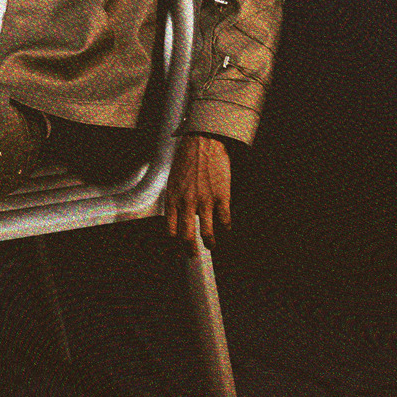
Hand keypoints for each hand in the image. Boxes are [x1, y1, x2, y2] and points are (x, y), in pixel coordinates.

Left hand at [165, 134, 230, 252]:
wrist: (202, 142)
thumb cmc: (186, 156)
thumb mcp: (173, 179)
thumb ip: (175, 198)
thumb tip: (178, 213)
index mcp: (173, 198)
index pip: (170, 229)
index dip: (172, 244)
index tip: (174, 250)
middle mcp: (187, 203)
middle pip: (186, 235)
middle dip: (189, 249)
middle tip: (191, 254)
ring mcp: (205, 201)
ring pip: (206, 232)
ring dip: (209, 242)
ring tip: (211, 246)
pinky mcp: (221, 196)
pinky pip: (224, 219)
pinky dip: (225, 227)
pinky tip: (226, 230)